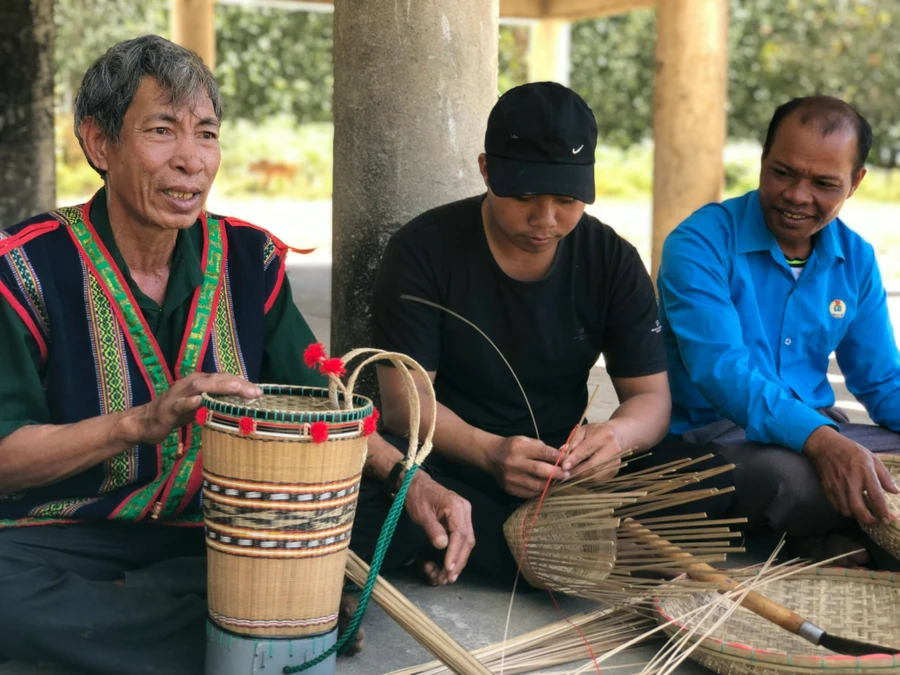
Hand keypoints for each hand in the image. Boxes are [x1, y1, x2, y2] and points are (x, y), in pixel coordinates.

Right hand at [121, 373, 261, 444]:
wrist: (146, 422)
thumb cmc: (177, 412)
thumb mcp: (201, 405)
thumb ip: (219, 399)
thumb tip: (242, 397)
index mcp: (200, 381)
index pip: (224, 378)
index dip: (242, 383)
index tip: (259, 391)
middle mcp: (190, 384)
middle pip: (216, 379)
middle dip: (236, 384)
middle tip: (255, 391)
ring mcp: (178, 395)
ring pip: (200, 386)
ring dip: (219, 387)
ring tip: (236, 388)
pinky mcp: (168, 409)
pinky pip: (180, 404)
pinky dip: (190, 402)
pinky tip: (200, 402)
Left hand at [403, 471, 473, 584]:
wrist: (415, 483)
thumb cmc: (417, 496)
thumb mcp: (421, 513)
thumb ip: (432, 529)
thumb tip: (442, 546)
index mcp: (456, 507)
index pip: (460, 534)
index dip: (455, 553)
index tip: (448, 568)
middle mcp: (464, 510)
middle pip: (467, 540)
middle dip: (459, 561)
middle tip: (449, 577)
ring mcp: (464, 515)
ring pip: (467, 542)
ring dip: (459, 560)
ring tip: (449, 576)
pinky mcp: (460, 520)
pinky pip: (462, 539)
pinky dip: (457, 553)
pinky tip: (451, 564)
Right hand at [488, 436, 566, 497]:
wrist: (492, 456)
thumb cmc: (513, 447)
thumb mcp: (526, 441)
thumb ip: (543, 448)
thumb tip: (563, 457)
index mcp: (518, 447)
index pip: (542, 452)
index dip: (557, 457)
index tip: (567, 461)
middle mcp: (513, 463)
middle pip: (540, 470)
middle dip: (556, 473)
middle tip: (566, 475)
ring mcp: (510, 478)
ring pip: (536, 485)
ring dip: (549, 484)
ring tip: (556, 482)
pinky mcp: (509, 488)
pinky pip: (529, 493)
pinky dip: (539, 491)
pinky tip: (545, 487)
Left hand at [559, 422, 622, 481]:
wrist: (616, 437)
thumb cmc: (596, 432)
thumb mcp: (583, 430)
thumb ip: (573, 441)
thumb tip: (563, 453)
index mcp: (604, 436)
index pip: (586, 450)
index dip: (574, 459)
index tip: (564, 466)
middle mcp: (613, 450)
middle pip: (592, 466)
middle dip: (576, 472)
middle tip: (563, 474)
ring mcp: (615, 462)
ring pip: (594, 475)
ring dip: (580, 477)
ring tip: (569, 475)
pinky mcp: (614, 472)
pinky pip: (597, 479)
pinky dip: (586, 479)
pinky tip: (579, 475)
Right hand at [803, 426, 898, 525]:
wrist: (825, 446)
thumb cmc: (851, 450)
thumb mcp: (872, 458)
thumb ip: (884, 476)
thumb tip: (895, 492)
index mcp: (864, 471)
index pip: (875, 496)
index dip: (882, 511)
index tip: (887, 520)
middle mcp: (850, 481)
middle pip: (858, 509)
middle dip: (868, 520)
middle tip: (875, 522)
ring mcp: (836, 485)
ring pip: (846, 510)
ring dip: (856, 517)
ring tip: (863, 514)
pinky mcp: (826, 488)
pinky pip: (836, 506)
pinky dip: (844, 511)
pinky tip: (850, 508)